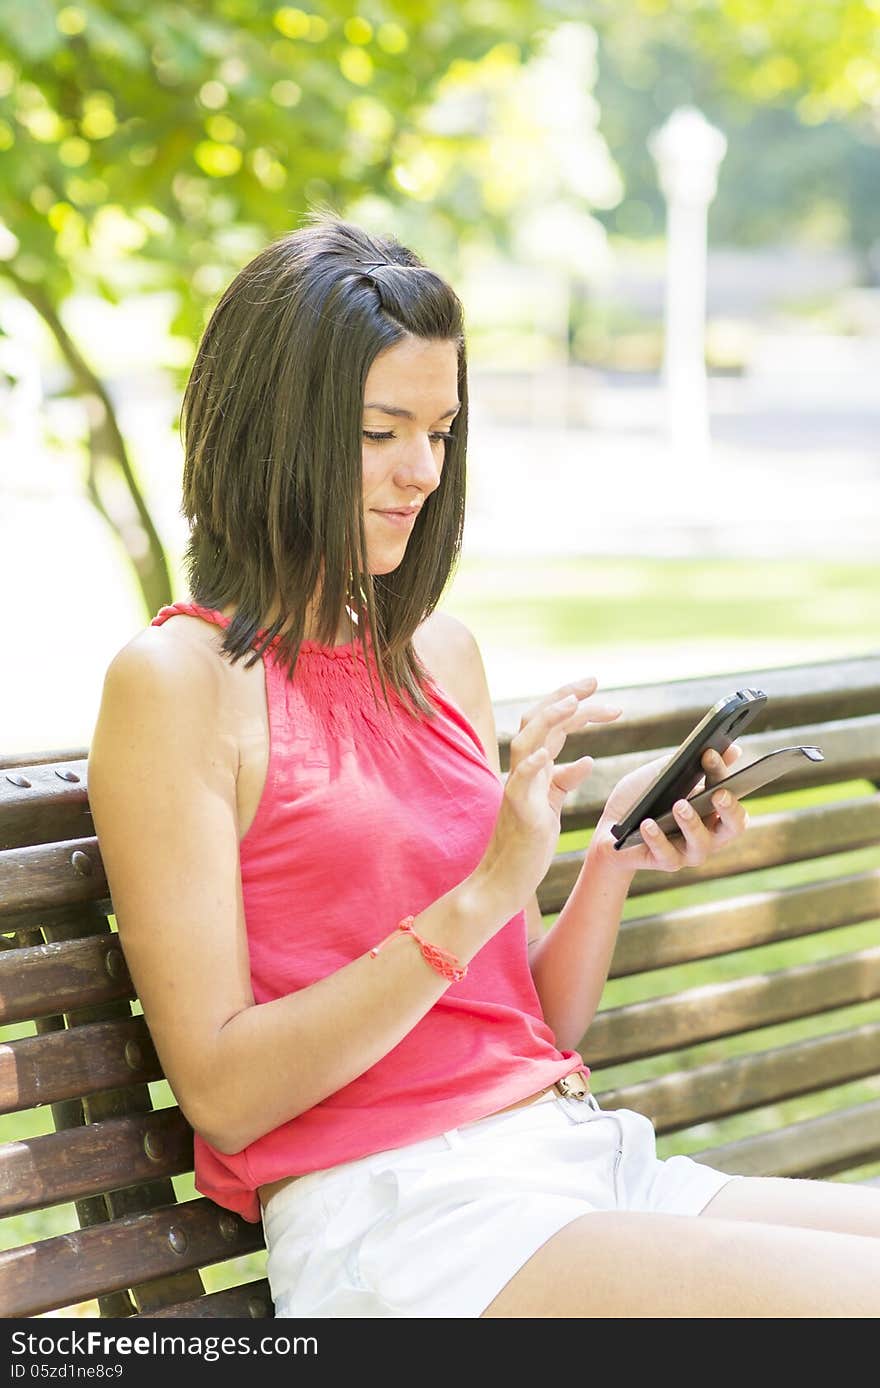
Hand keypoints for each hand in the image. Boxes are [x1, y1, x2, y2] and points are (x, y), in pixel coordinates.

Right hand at [473, 677, 621, 918]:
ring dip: (549, 720)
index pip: (553, 725)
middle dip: (566, 696)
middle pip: (538, 720)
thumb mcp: (552, 805)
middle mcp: (523, 771)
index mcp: (534, 767)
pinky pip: (520, 782)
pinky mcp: (517, 811)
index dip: (576, 706)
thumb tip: (587, 759)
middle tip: (595, 681)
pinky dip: (532, 765)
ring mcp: (517, 788)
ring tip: (574, 703)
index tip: (602, 694)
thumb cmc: (528, 842)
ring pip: (526, 741)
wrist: (506, 878)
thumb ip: (565, 780)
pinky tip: (546, 754)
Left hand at [592, 743, 748, 875]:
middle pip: (734, 827)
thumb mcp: (664, 775)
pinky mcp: (666, 862)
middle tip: (719, 793)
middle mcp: (709, 834)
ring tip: (679, 805)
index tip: (709, 753)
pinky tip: (648, 824)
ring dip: (691, 823)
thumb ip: (692, 763)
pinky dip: (657, 838)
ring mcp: (689, 851)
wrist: (610, 830)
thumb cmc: (643, 799)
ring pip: (701, 843)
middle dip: (730, 810)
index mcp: (714, 811)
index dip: (723, 774)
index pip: (730, 794)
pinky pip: (666, 854)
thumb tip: (734, 749)